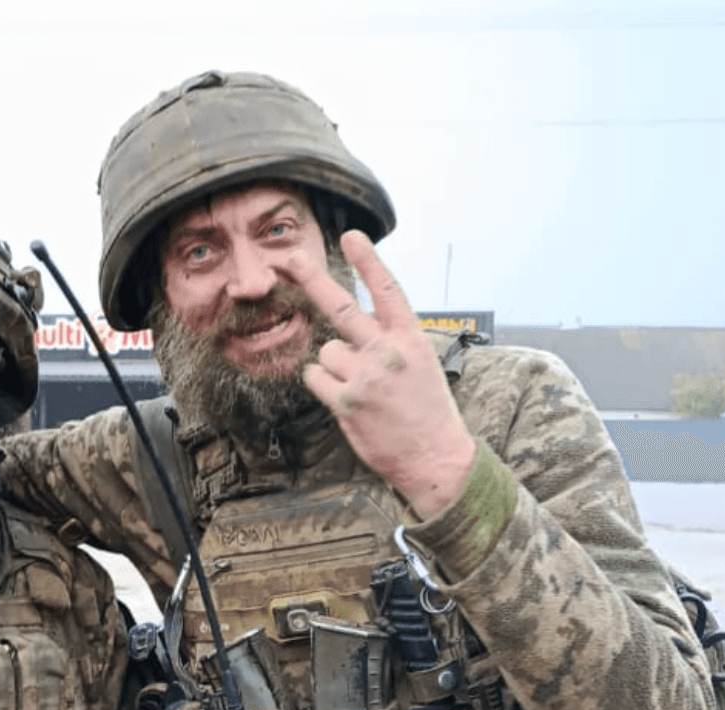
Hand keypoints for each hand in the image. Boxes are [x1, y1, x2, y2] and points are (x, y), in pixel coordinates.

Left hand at [282, 230, 477, 517]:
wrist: (434, 456)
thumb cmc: (426, 409)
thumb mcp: (420, 362)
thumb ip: (390, 338)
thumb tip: (356, 322)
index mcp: (410, 338)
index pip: (387, 291)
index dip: (368, 262)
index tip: (352, 237)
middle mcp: (387, 352)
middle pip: (342, 309)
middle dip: (312, 279)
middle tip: (290, 258)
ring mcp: (365, 377)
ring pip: (327, 352)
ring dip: (335, 365)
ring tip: (362, 387)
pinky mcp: (346, 402)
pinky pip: (316, 378)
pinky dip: (324, 384)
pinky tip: (347, 399)